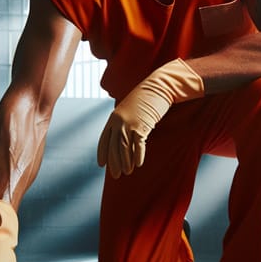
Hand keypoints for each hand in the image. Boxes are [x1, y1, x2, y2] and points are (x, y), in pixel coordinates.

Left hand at [97, 59, 203, 177]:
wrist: (158, 86)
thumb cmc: (146, 98)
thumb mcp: (131, 110)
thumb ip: (124, 122)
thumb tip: (123, 138)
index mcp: (113, 117)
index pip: (104, 139)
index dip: (102, 153)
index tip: (102, 165)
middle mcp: (118, 121)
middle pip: (113, 147)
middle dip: (114, 163)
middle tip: (116, 175)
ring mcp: (129, 123)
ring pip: (124, 148)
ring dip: (125, 162)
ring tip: (127, 172)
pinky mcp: (142, 125)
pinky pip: (138, 144)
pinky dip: (137, 155)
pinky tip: (138, 164)